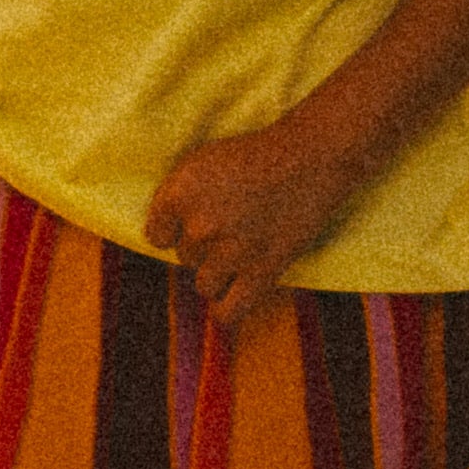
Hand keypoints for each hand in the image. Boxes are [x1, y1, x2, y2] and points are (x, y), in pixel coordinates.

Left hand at [143, 117, 350, 329]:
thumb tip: (164, 239)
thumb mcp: (202, 162)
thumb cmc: (256, 156)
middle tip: (235, 224)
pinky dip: (228, 310)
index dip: (177, 228)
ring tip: (242, 250)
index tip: (199, 217)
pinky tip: (235, 294)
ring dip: (220, 272)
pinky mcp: (261, 273)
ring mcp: (230, 252)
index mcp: (180, 193)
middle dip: (205, 245)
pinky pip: (228, 312)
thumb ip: (177, 198)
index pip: (158, 236)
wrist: (310, 159)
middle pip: (185, 258)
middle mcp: (200, 225)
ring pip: (205, 284)